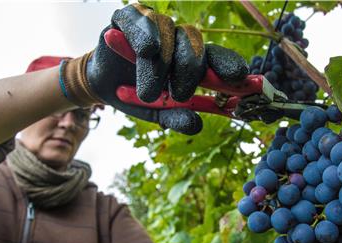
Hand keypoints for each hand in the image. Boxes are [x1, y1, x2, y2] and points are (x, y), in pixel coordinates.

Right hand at [61, 4, 247, 134]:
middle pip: (194, 44)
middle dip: (191, 71)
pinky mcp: (127, 18)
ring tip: (149, 92)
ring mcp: (154, 25)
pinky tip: (148, 50)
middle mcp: (176, 39)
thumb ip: (177, 117)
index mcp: (191, 59)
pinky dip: (145, 35)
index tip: (239, 77)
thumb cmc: (137, 97)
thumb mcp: (158, 113)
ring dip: (162, 65)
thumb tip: (196, 125)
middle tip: (181, 96)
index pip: (214, 57)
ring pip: (167, 35)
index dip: (227, 64)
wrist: (102, 87)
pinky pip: (141, 21)